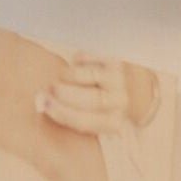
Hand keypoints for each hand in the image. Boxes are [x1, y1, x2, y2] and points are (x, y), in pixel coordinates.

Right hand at [38, 54, 158, 135]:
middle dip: (61, 93)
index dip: (61, 113)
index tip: (44, 105)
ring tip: (64, 77)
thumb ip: (73, 115)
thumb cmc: (108, 103)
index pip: (84, 121)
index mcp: (114, 123)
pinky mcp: (115, 59)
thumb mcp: (99, 117)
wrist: (139, 84)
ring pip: (82, 76)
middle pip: (85, 99)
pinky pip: (86, 57)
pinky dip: (77, 60)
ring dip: (67, 75)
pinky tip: (79, 65)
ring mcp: (119, 79)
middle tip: (50, 89)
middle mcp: (120, 102)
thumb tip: (41, 104)